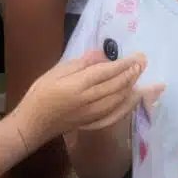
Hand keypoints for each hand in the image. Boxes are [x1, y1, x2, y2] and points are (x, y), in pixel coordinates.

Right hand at [16, 51, 150, 146]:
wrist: (34, 123)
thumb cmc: (40, 94)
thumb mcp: (54, 73)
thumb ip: (79, 64)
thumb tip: (101, 54)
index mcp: (77, 86)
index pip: (106, 72)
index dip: (124, 64)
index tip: (137, 56)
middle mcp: (89, 100)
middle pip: (117, 85)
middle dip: (132, 73)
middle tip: (143, 61)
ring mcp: (94, 113)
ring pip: (120, 99)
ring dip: (133, 86)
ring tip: (140, 74)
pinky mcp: (95, 122)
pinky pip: (117, 112)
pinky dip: (129, 103)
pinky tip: (135, 96)